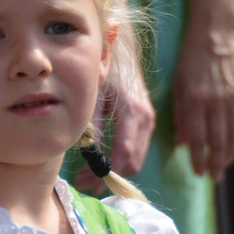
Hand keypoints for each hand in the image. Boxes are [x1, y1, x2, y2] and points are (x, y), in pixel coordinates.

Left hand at [73, 46, 155, 193]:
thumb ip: (93, 126)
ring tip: (88, 174)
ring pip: (135, 158)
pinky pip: (136, 148)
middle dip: (108, 176)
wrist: (122, 49)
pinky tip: (100, 160)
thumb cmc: (105, 69)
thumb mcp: (94, 97)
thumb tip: (87, 156)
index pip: (124, 154)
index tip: (87, 183)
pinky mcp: (146, 120)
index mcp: (134, 113)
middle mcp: (146, 119)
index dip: (105, 173)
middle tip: (84, 182)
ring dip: (114, 170)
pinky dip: (120, 159)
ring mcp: (149, 120)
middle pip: (132, 162)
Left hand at [172, 25, 233, 177]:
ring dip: (229, 156)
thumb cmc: (191, 59)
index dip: (198, 159)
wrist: (218, 33)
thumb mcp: (178, 84)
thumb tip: (181, 143)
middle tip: (213, 177)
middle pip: (217, 142)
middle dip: (215, 163)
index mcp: (194, 100)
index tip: (198, 172)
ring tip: (224, 168)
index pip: (196, 138)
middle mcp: (215, 102)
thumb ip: (179, 115)